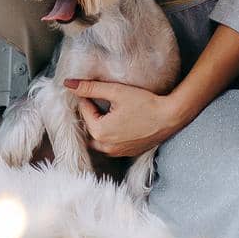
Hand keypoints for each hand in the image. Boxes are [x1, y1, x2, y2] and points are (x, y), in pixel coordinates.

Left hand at [64, 78, 182, 156]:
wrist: (170, 117)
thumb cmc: (144, 103)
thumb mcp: (116, 91)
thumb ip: (90, 87)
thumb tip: (68, 84)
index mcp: (99, 132)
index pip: (84, 111)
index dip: (88, 96)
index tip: (95, 87)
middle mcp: (105, 147)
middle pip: (89, 127)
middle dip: (91, 112)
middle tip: (101, 98)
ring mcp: (117, 153)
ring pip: (98, 138)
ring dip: (99, 125)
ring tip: (109, 109)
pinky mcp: (127, 153)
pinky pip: (110, 145)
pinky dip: (110, 134)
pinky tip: (120, 121)